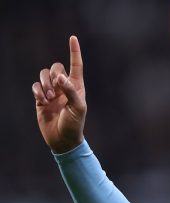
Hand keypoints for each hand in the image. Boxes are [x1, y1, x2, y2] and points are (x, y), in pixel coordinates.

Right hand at [32, 36, 86, 153]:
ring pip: (43, 75)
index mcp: (77, 87)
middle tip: (55, 90)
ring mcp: (52, 92)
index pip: (76, 66)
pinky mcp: (40, 98)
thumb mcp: (78, 108)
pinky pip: (35, 86)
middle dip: (53, 74)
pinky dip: (37, 91)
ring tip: (49, 97)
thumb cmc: (75, 125)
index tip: (72, 38)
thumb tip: (60, 76)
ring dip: (44, 83)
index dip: (74, 52)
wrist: (63, 140)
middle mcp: (64, 87)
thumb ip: (70, 91)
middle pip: (56, 67)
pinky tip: (42, 101)